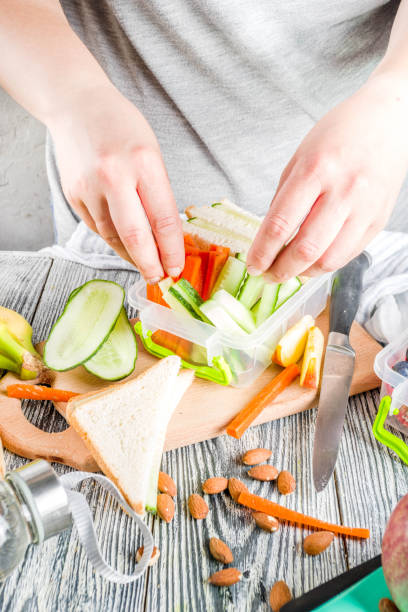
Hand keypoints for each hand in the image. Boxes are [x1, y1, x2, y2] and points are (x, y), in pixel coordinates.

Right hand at [48, 84, 183, 282]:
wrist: (76, 105)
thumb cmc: (122, 128)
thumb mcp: (152, 153)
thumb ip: (158, 193)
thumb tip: (167, 237)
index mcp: (144, 162)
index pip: (163, 219)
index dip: (171, 250)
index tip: (176, 268)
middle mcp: (114, 175)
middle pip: (135, 236)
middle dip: (150, 264)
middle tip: (159, 278)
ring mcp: (89, 187)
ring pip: (113, 236)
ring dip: (130, 255)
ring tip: (144, 264)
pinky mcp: (73, 194)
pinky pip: (96, 227)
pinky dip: (112, 239)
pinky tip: (124, 243)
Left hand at [247, 75, 407, 280]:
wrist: (387, 121)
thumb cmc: (339, 135)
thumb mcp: (300, 158)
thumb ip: (283, 198)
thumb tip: (268, 237)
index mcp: (315, 170)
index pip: (281, 224)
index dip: (263, 252)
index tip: (253, 265)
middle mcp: (342, 191)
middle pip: (305, 248)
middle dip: (281, 270)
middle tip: (268, 275)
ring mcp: (364, 208)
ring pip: (329, 259)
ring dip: (304, 273)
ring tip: (290, 271)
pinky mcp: (378, 220)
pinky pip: (348, 254)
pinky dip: (326, 264)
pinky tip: (313, 262)